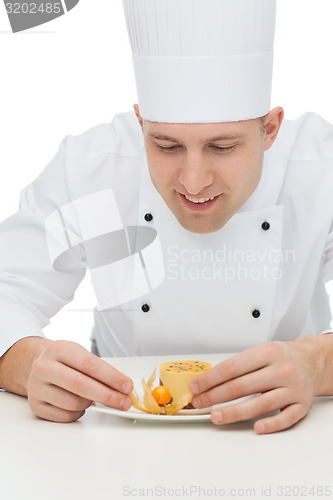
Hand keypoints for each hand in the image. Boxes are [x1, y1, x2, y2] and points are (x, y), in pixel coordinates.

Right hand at [27, 340, 132, 422]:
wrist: (33, 362)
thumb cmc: (62, 359)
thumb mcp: (78, 353)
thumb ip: (98, 369)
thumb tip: (121, 388)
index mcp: (59, 349)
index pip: (90, 365)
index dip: (112, 377)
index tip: (127, 386)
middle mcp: (44, 367)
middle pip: (81, 385)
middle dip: (107, 396)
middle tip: (124, 402)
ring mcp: (37, 387)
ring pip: (73, 403)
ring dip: (90, 404)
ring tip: (92, 397)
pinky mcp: (35, 405)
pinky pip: (65, 416)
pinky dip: (78, 413)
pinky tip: (79, 404)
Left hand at [189, 338, 325, 433]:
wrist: (313, 361)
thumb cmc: (282, 357)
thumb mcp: (261, 350)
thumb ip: (239, 365)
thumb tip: (209, 380)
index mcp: (268, 352)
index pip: (233, 367)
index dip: (211, 379)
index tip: (197, 386)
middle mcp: (281, 370)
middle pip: (242, 386)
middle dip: (215, 396)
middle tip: (199, 402)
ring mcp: (292, 389)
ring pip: (260, 404)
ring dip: (234, 412)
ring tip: (216, 416)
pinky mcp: (302, 405)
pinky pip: (285, 418)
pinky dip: (270, 424)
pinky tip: (256, 427)